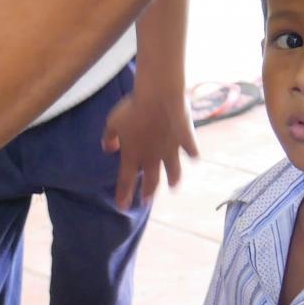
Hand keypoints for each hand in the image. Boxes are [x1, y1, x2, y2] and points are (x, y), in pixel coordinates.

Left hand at [102, 90, 198, 209]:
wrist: (159, 97)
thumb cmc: (132, 108)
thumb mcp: (112, 122)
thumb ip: (109, 138)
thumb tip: (108, 150)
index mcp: (133, 154)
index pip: (126, 180)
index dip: (124, 194)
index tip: (123, 207)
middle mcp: (152, 157)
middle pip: (151, 180)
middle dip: (148, 193)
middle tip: (146, 202)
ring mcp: (171, 150)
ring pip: (173, 171)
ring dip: (173, 180)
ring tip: (173, 187)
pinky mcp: (186, 140)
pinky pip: (191, 151)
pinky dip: (193, 155)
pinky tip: (195, 159)